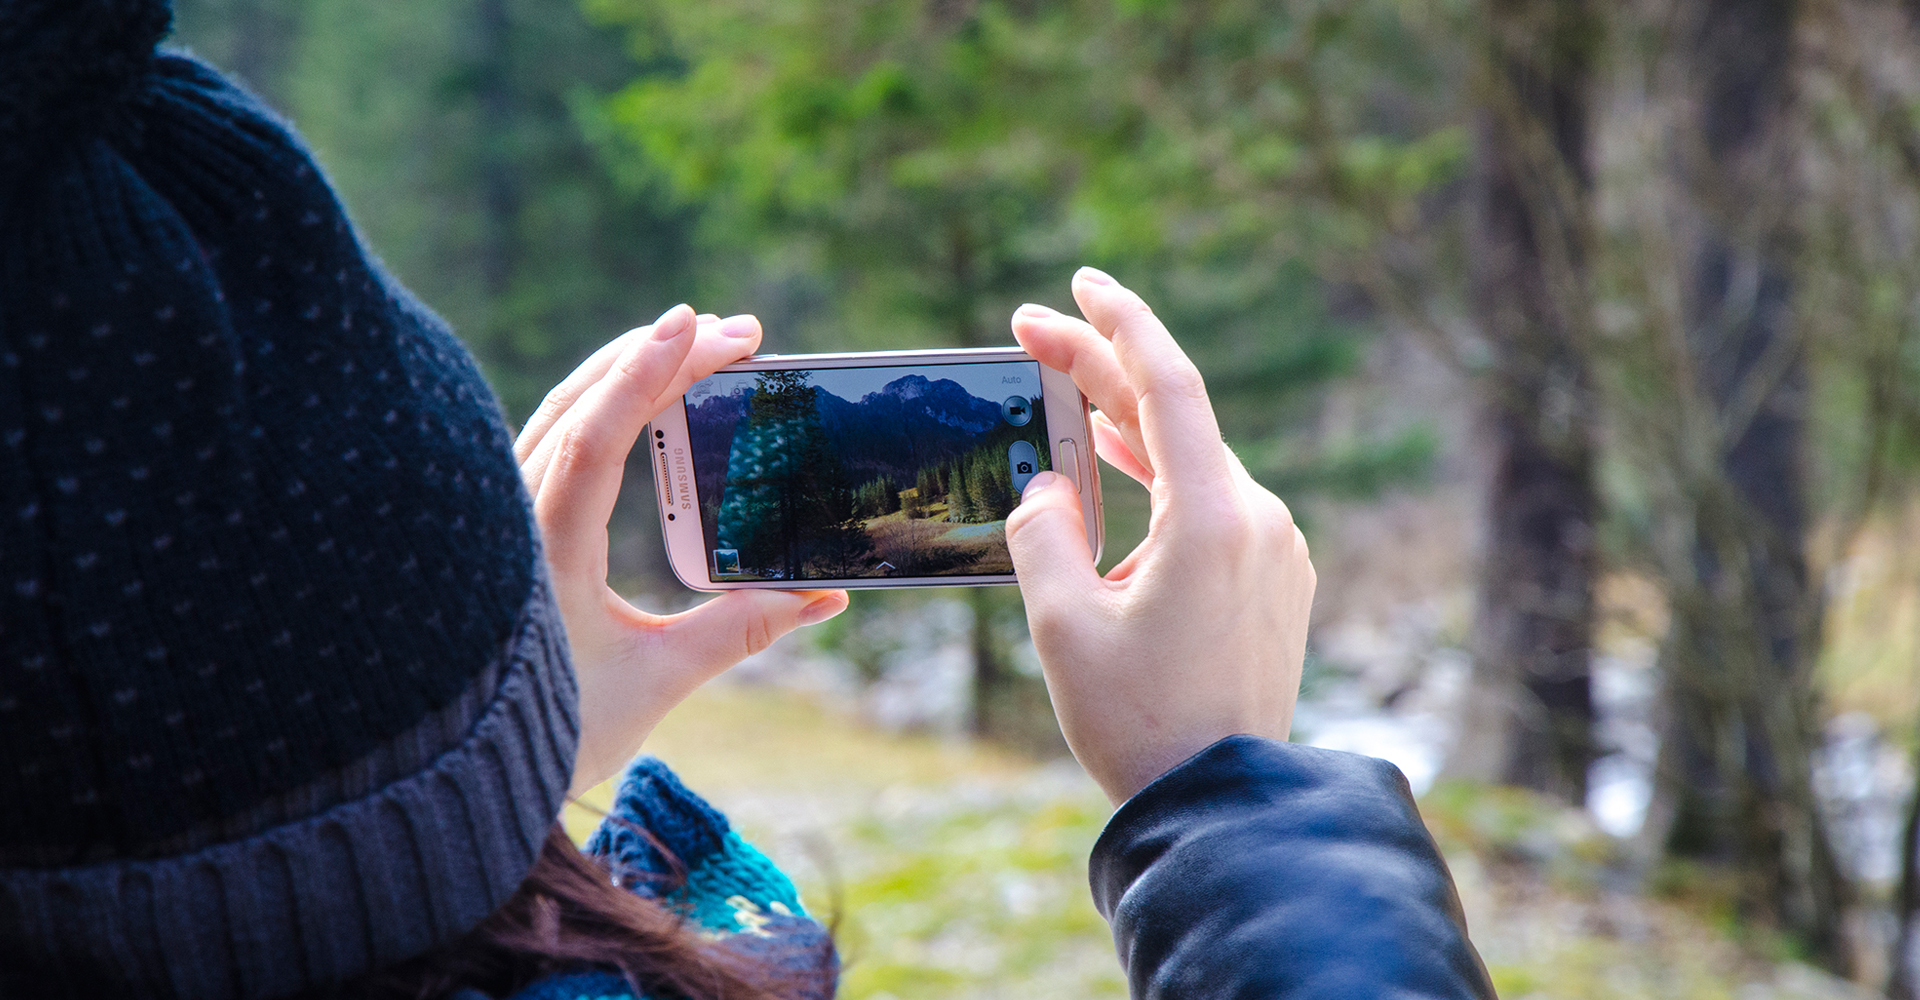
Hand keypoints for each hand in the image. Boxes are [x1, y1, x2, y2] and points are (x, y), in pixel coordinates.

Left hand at [516, 305, 849, 797]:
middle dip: (658, 355)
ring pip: (560, 415)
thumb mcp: (657, 681)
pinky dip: (600, 405)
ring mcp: (504, 518)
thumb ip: (739, 631)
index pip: (596, 437)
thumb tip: (822, 597)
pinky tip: (636, 396)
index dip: (648, 374)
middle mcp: (514, 521)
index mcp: (546, 552)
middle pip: (580, 405)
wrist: (456, 775)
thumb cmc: (554, 732)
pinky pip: (552, 441)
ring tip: (695, 343)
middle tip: (738, 332)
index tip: (698, 325)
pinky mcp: (508, 526)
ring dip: (627, 371)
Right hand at [1006, 268, 1315, 804]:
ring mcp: (1276, 551)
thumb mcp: (1062, 625)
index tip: (1080, 284)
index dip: (1120, 323)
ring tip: (1066, 397)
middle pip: (1174, 418)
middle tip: (1033, 332)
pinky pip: (1213, 506)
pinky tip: (1116, 479)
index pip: (1168, 385)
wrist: (1223, 804)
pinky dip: (1160, 481)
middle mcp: (1259, 520)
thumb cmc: (1139, 723)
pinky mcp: (1276, 581)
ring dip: (1127, 429)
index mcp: (1213, 519)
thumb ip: (1043, 534)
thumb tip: (1048, 486)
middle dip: (1102, 371)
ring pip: (1193, 463)